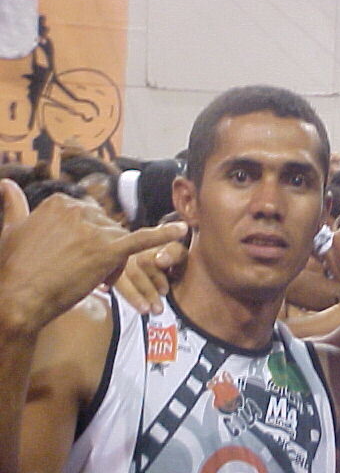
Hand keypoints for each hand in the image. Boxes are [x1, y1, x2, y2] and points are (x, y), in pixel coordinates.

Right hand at [0, 179, 187, 334]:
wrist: (18, 298)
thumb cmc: (14, 268)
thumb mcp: (12, 229)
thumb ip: (14, 205)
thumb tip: (5, 183)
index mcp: (60, 202)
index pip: (90, 217)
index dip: (86, 241)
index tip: (70, 257)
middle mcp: (79, 210)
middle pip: (107, 230)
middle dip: (99, 252)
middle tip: (80, 272)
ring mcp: (95, 229)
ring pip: (119, 241)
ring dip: (111, 262)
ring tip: (91, 278)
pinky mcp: (108, 249)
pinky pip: (141, 240)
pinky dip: (163, 236)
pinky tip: (182, 231)